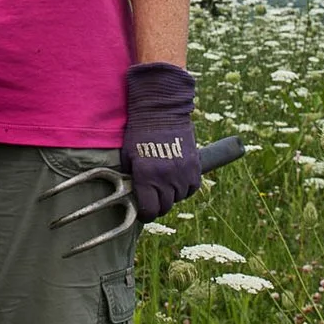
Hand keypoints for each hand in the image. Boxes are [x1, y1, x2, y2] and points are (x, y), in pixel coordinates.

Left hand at [121, 61, 199, 221]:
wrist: (161, 111)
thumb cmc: (139, 132)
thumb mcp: (128, 157)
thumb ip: (132, 179)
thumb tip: (134, 196)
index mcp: (147, 177)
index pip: (149, 210)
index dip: (145, 213)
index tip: (144, 210)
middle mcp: (166, 178)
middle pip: (165, 207)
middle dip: (158, 205)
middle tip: (153, 197)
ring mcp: (183, 173)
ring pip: (179, 198)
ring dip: (171, 195)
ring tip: (164, 183)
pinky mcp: (195, 166)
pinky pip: (192, 188)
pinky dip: (185, 187)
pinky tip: (177, 179)